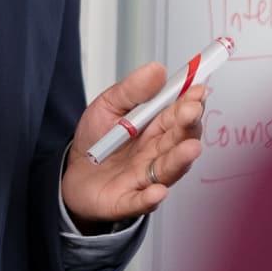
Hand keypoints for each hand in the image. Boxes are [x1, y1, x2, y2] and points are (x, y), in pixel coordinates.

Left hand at [61, 62, 205, 228]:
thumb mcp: (108, 105)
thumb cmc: (96, 140)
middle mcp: (155, 154)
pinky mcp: (126, 200)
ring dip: (180, 160)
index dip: (190, 102)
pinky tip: (157, 191)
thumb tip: (156, 69)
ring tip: (190, 148)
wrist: (72, 172)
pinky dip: (150, 198)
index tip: (198, 88)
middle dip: (187, 126)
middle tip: (192, 111)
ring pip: (167, 170)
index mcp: (154, 129)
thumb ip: (131, 90)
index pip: (178, 115)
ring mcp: (143, 178)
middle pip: (178, 141)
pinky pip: (139, 201)